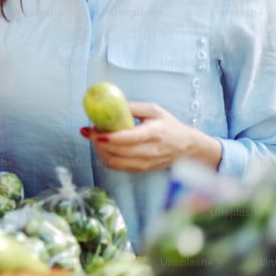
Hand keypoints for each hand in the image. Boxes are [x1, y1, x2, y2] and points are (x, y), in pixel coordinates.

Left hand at [81, 101, 221, 172]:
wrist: (187, 148)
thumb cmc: (169, 126)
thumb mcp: (154, 110)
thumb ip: (133, 107)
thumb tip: (111, 105)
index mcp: (154, 133)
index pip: (129, 139)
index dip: (109, 137)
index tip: (93, 130)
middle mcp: (150, 151)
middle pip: (118, 152)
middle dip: (98, 142)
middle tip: (89, 131)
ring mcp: (146, 163)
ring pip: (116, 162)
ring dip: (100, 151)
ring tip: (94, 138)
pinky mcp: (141, 170)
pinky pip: (118, 167)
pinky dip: (106, 158)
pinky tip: (103, 147)